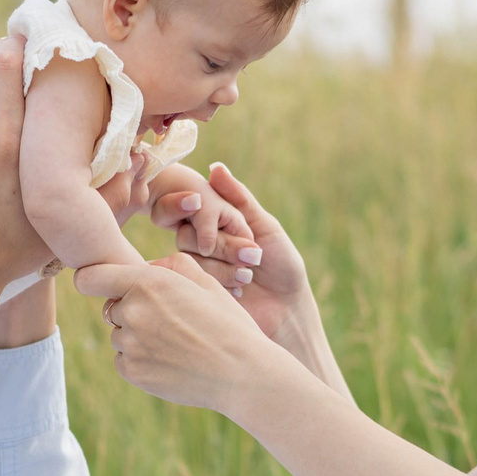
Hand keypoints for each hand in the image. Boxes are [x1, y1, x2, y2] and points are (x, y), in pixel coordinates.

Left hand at [75, 253, 296, 412]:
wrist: (243, 373)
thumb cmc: (229, 325)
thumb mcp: (207, 283)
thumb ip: (172, 266)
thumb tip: (147, 267)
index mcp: (148, 283)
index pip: (89, 277)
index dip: (93, 279)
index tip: (100, 284)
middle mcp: (132, 311)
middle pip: (112, 308)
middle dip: (132, 311)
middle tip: (169, 322)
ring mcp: (130, 345)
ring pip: (120, 335)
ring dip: (138, 337)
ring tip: (176, 344)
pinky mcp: (132, 372)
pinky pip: (124, 360)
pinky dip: (141, 360)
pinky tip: (172, 361)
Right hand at [174, 164, 314, 347]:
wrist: (287, 309)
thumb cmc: (282, 266)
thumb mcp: (265, 227)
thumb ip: (239, 198)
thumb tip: (214, 166)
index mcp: (215, 228)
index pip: (195, 212)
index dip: (212, 218)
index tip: (239, 228)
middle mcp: (200, 248)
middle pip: (189, 236)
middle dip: (227, 246)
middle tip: (255, 257)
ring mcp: (196, 273)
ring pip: (190, 259)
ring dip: (225, 268)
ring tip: (250, 278)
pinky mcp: (196, 296)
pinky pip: (192, 283)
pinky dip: (221, 285)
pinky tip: (240, 293)